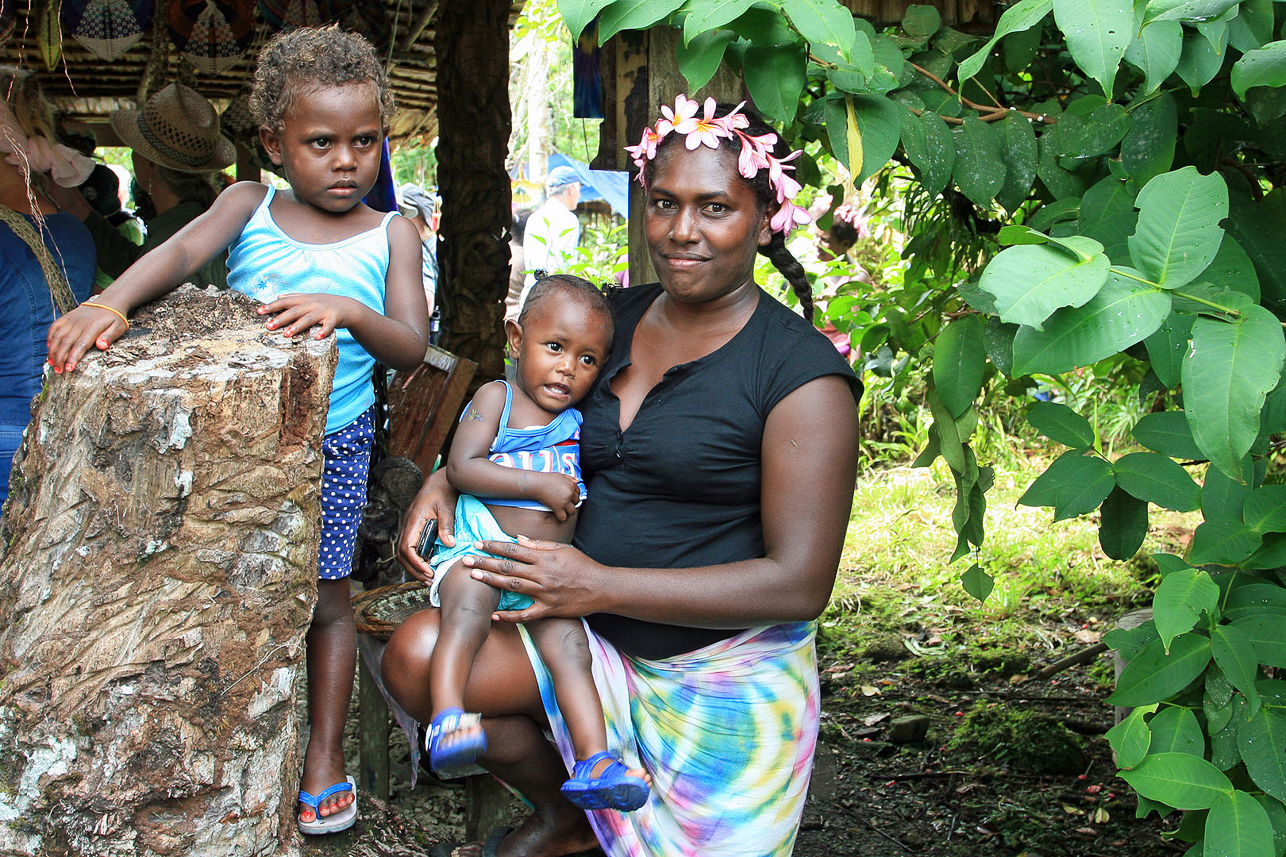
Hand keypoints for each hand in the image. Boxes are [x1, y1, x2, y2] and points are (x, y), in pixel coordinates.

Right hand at [46, 304, 127, 372]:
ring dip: (53, 351)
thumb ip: (110, 336)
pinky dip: (50, 338)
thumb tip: (102, 346)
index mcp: (92, 327)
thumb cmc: (114, 318)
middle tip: (59, 372)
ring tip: (52, 364)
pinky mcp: (66, 317)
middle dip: (60, 358)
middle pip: (66, 343)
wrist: (108, 302)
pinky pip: (54, 328)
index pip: (80, 344)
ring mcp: (71, 320)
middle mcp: (79, 323)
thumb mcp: (118, 327)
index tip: (69, 369)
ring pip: (57, 336)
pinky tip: (49, 349)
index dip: (73, 357)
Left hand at [258, 293, 358, 339]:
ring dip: (297, 326)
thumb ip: (294, 297)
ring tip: (287, 334)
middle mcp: (312, 304)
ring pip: (308, 318)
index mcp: (304, 299)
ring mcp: (323, 311)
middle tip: (269, 326)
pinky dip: (323, 331)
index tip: (259, 312)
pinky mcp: (334, 318)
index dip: (272, 306)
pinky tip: (317, 337)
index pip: (285, 302)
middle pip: (294, 311)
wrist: (348, 306)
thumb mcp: (310, 297)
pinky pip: (328, 326)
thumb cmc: (325, 303)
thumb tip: (277, 296)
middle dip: (281, 318)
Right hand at [396, 469, 457, 582]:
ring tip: (428, 577)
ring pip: (404, 552)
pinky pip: (410, 547)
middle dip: (414, 569)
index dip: (415, 563)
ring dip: (414, 566)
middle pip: (402, 554)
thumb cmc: (443, 491)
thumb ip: (446, 525)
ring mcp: (409, 527)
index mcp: (414, 521)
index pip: (407, 547)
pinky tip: (427, 565)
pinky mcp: (414, 528)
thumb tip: (449, 544)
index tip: (428, 571)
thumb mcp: (447, 507)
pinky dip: (416, 559)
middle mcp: (408, 525)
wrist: (440, 480)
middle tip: (429, 580)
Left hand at [463, 535, 601, 622]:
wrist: (602, 587)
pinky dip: (510, 616)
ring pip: (512, 586)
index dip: (494, 546)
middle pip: (508, 567)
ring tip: (474, 577)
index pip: (514, 549)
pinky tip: (494, 615)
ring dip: (491, 582)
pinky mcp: (548, 609)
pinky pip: (526, 615)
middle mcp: (541, 574)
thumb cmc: (583, 566)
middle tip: (466, 560)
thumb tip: (518, 538)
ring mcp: (544, 593)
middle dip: (485, 562)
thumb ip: (539, 545)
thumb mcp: (563, 549)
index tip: (479, 543)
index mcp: (544, 557)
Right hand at [534, 473, 581, 520]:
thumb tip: (577, 481)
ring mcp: (564, 502)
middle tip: (566, 503)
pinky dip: (561, 517)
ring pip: (572, 511)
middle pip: (576, 502)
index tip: (570, 497)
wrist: (537, 484)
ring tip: (565, 511)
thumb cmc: (547, 479)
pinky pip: (563, 517)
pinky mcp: (558, 508)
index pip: (578, 492)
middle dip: (572, 503)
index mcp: (571, 485)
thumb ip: (570, 478)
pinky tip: (559, 515)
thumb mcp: (560, 475)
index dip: (574, 495)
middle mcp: (569, 494)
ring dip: (569, 512)